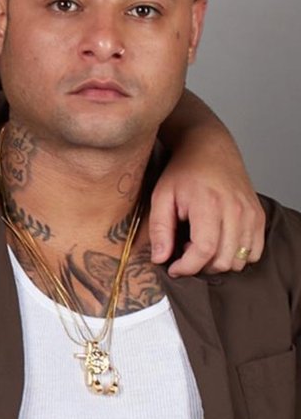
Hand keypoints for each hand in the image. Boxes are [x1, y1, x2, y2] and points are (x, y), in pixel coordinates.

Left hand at [148, 140, 263, 276]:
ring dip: (219, 262)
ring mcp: (251, 215)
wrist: (209, 149)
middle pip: (224, 260)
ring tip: (200, 244)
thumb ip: (159, 229)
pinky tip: (218, 242)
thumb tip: (160, 259)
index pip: (204, 250)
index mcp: (209, 204)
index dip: (187, 267)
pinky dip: (236, 255)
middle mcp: (236, 211)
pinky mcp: (259, 217)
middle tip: (184, 252)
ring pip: (240, 260)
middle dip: (201, 266)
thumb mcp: (161, 196)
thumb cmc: (183, 172)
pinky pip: (254, 252)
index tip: (173, 269)